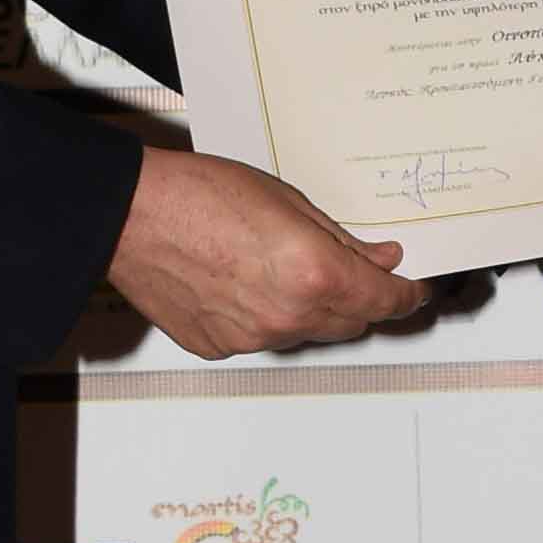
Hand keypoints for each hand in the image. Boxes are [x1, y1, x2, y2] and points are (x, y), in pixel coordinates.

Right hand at [106, 145, 423, 358]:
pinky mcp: (220, 347)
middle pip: (351, 323)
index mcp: (315, 276)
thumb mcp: (288, 201)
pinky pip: (260, 337)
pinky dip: (263, 316)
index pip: (386, 302)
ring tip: (274, 264)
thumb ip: (342, 240)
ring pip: (305, 332)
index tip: (412, 291)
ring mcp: (253, 338)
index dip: (407, 296)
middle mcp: (289, 316)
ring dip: (308, 308)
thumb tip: (378, 259)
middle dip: (358, 299)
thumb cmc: (198, 195)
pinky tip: (241, 281)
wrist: (129, 215)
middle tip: (345, 268)